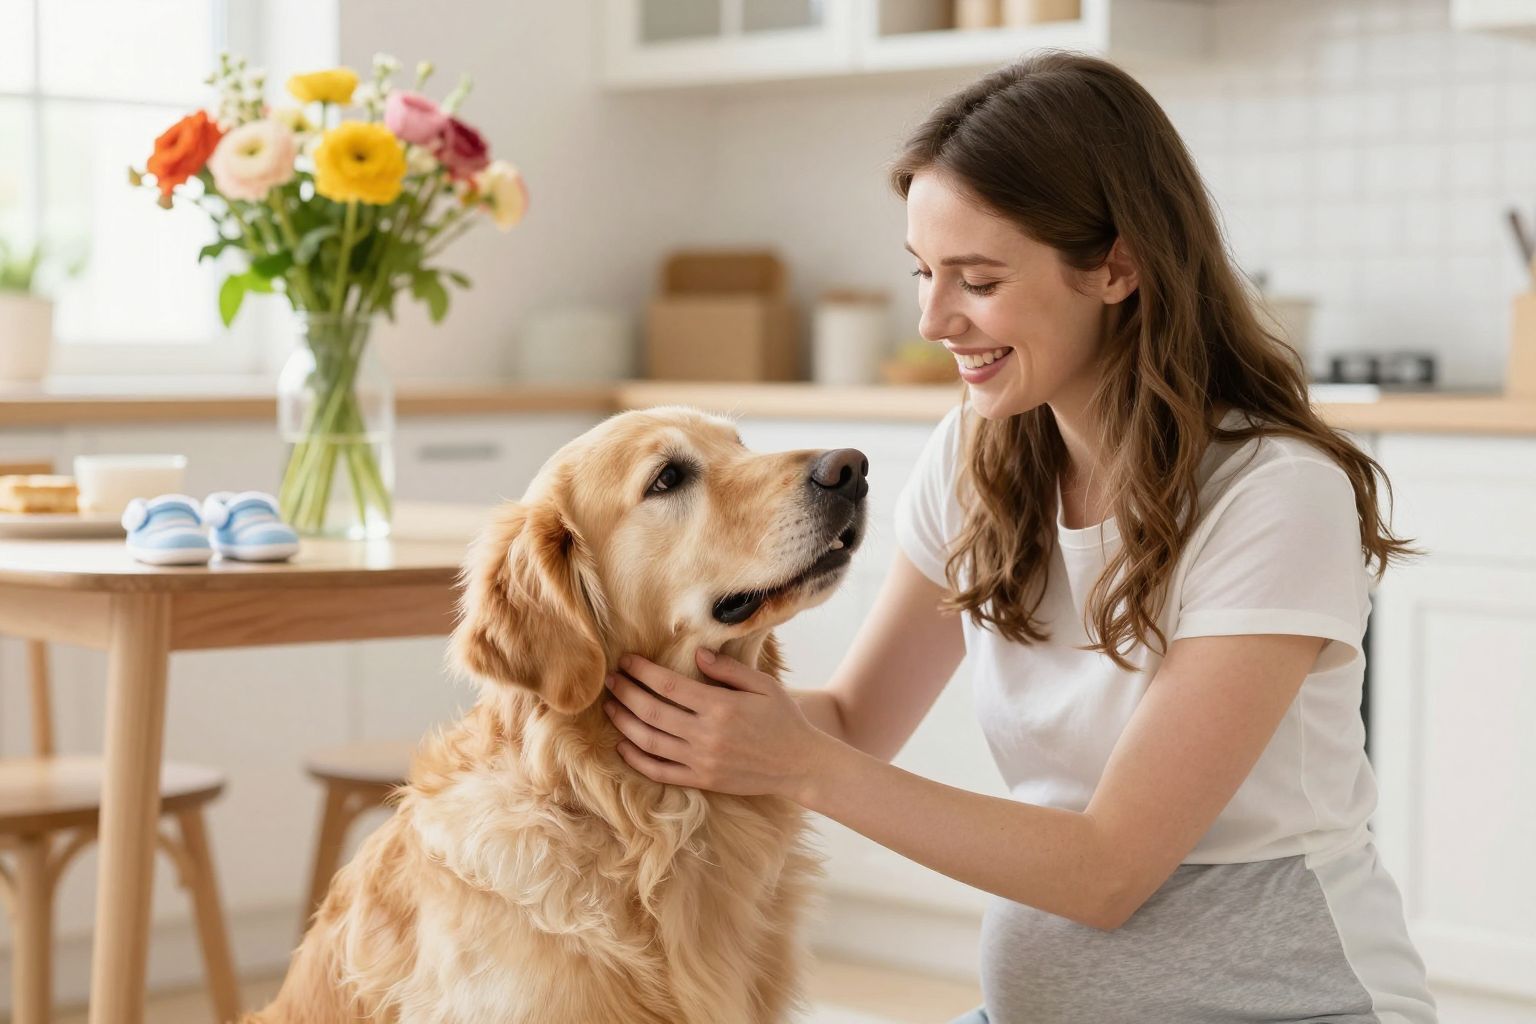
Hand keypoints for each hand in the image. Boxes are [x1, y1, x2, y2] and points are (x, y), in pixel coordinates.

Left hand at [603, 648, 828, 801]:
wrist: (800, 764)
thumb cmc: (783, 719)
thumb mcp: (762, 685)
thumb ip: (727, 669)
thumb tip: (696, 653)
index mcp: (720, 707)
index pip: (668, 686)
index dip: (642, 672)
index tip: (626, 660)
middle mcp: (706, 735)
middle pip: (651, 712)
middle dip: (625, 693)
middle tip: (610, 680)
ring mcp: (702, 761)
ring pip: (649, 742)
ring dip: (624, 722)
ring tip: (611, 707)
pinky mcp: (702, 780)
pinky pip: (660, 772)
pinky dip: (637, 759)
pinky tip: (623, 745)